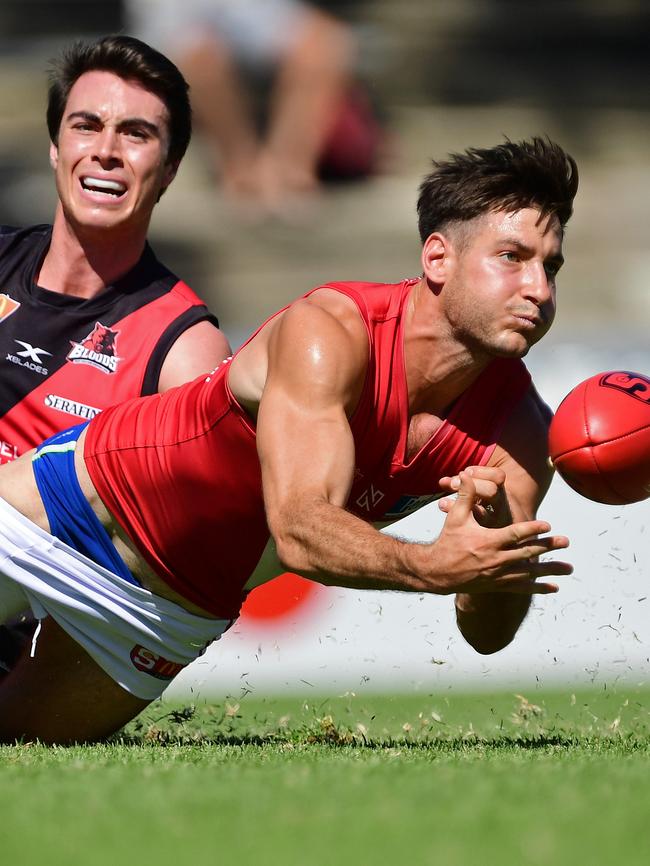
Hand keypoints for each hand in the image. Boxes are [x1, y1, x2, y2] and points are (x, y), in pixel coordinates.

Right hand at [426, 471, 571, 594]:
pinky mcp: (497, 584)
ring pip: (528, 573)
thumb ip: (465, 496)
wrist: (437, 572)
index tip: (548, 525)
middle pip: (527, 553)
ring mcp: (498, 574)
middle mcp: (496, 560)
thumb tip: (468, 475)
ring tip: (568, 568)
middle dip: (548, 547)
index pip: (514, 535)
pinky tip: (554, 587)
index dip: (531, 529)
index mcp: (487, 542)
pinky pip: (521, 588)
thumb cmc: (447, 541)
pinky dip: (538, 588)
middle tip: (566, 541)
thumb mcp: (455, 517)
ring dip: (550, 570)